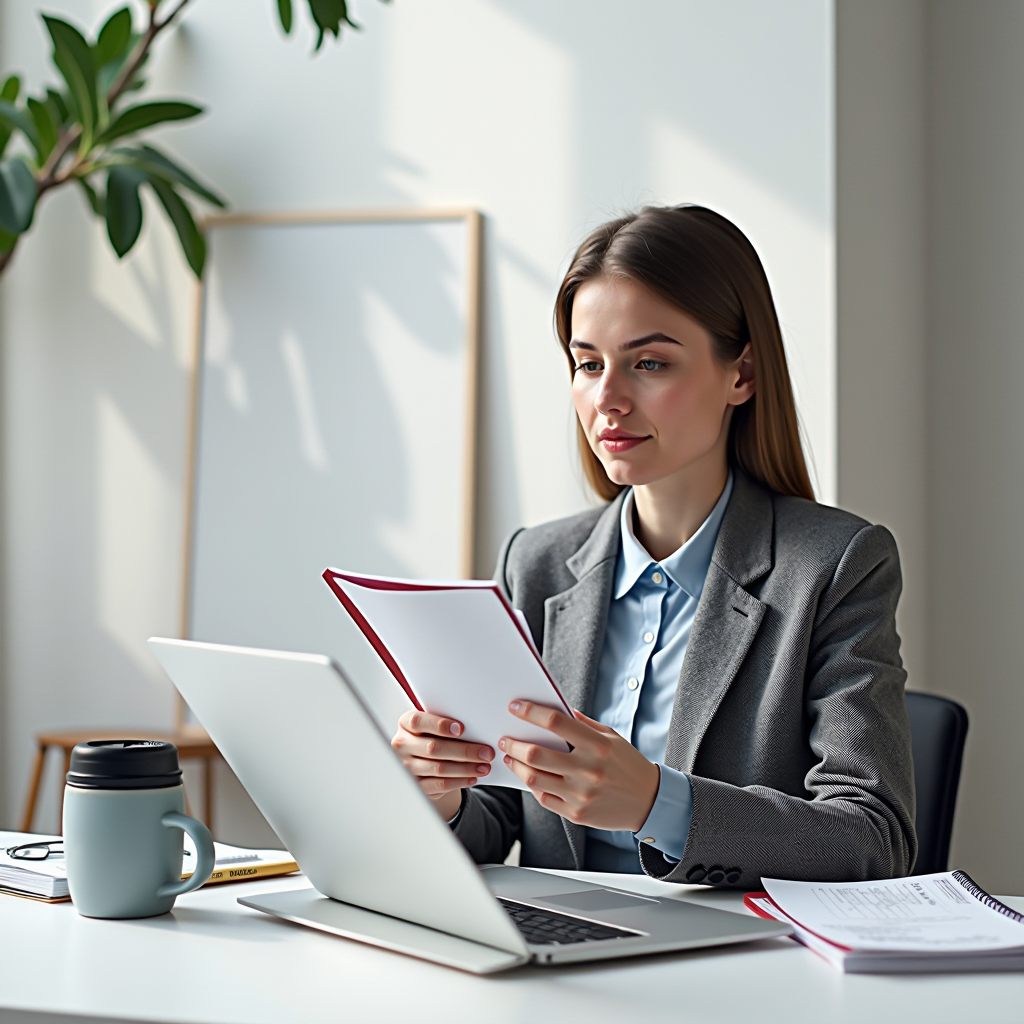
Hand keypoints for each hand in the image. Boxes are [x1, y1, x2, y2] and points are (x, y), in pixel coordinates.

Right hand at [391, 711, 494, 820]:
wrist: (421, 761)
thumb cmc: (431, 737)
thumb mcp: (433, 727)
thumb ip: (447, 725)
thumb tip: (477, 730)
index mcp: (405, 723)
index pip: (418, 721)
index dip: (439, 725)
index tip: (461, 729)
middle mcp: (402, 745)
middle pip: (433, 747)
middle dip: (464, 750)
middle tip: (486, 752)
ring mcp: (407, 766)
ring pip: (439, 768)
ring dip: (466, 768)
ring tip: (484, 766)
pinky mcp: (416, 785)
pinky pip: (440, 784)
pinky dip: (459, 781)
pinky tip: (473, 777)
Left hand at [499, 701, 659, 831]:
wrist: (649, 801)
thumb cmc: (628, 764)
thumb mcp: (611, 737)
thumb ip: (583, 724)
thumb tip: (556, 710)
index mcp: (597, 745)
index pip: (556, 723)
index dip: (531, 712)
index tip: (515, 707)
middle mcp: (588, 770)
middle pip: (536, 753)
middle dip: (513, 743)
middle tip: (505, 738)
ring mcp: (581, 794)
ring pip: (533, 778)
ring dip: (516, 765)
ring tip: (510, 756)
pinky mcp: (576, 813)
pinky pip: (543, 798)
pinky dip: (532, 785)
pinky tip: (529, 775)